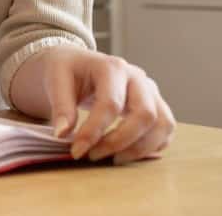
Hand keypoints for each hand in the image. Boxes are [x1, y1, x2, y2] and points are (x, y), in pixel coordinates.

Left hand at [39, 47, 174, 164]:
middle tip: (94, 155)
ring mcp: (150, 91)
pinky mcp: (155, 105)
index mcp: (112, 67)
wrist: (77, 62)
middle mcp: (137, 77)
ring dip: (140, 148)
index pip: (111, 104)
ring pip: (162, 124)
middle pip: (145, 114)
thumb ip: (61, 106)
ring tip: (113, 158)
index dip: (94, 131)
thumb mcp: (56, 79)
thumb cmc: (67, 69)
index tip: (77, 151)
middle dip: (121, 141)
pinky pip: (165, 129)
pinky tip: (128, 152)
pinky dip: (152, 146)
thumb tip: (63, 134)